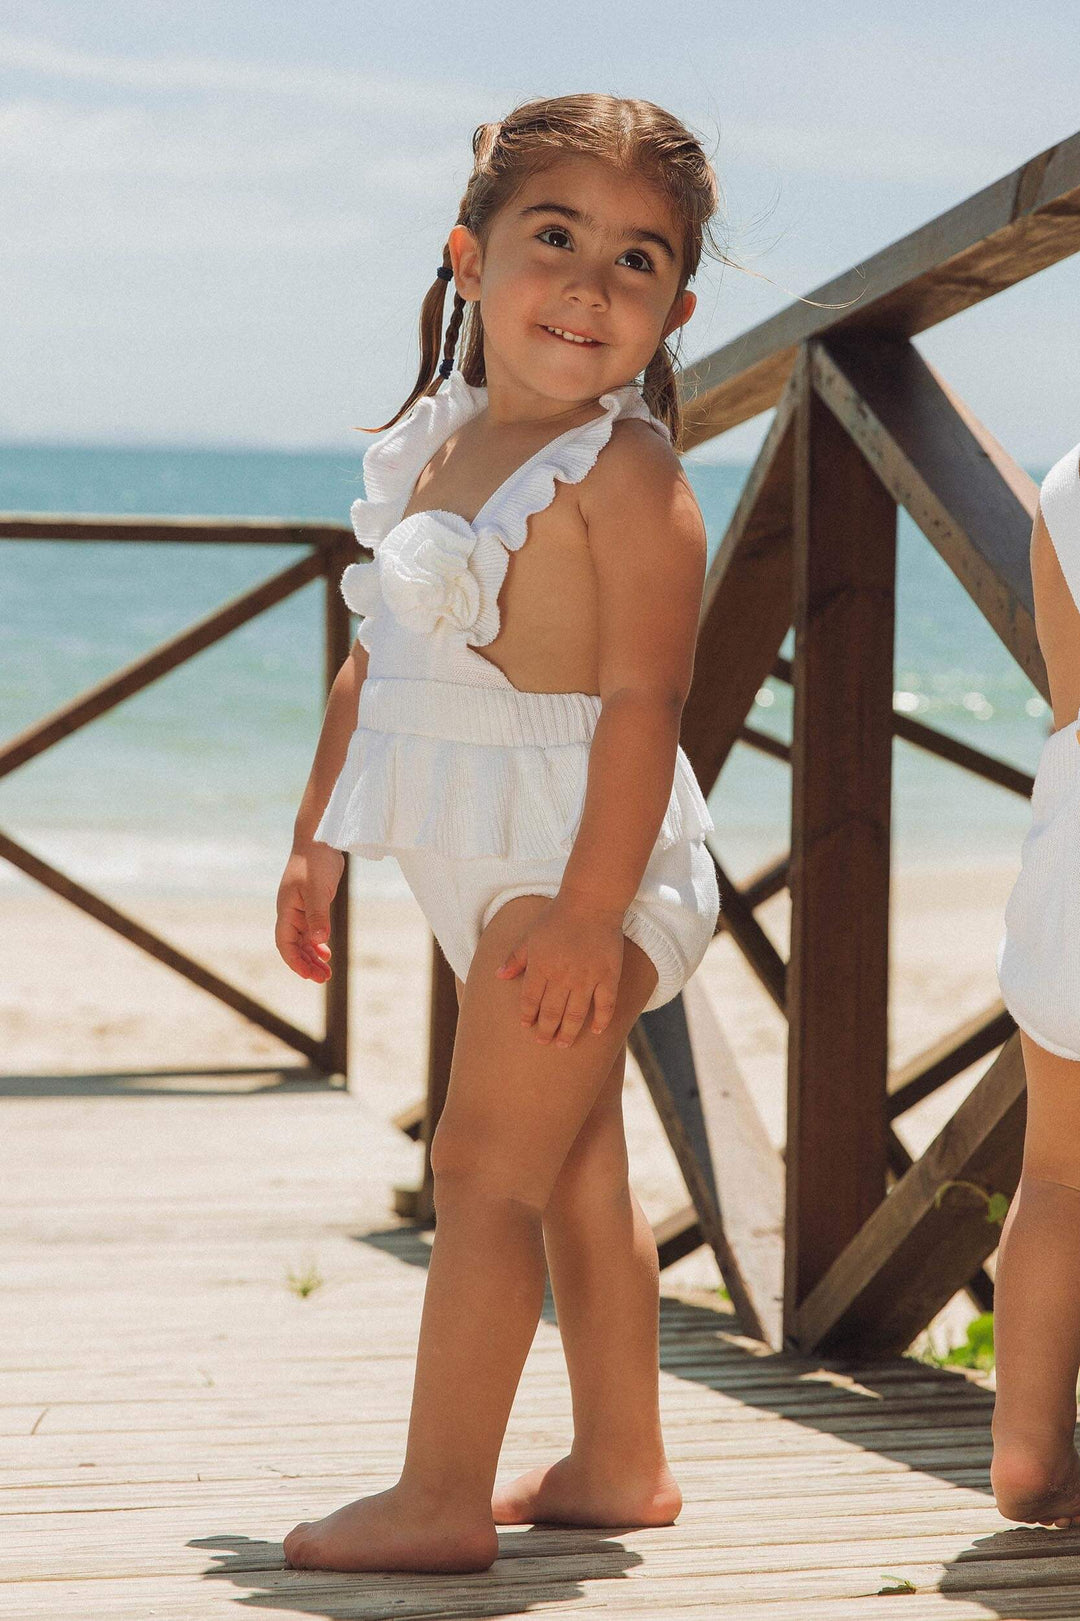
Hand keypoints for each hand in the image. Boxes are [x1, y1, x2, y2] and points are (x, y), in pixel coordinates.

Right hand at [275, 840, 343, 981]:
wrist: (319, 840)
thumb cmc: (315, 862)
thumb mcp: (317, 889)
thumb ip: (318, 914)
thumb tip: (319, 941)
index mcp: (287, 910)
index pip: (284, 942)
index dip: (294, 961)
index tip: (308, 975)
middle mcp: (291, 912)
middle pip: (294, 946)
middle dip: (306, 964)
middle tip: (323, 979)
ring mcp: (301, 908)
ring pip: (303, 940)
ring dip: (313, 956)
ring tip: (326, 972)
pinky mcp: (312, 904)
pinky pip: (312, 930)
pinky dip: (318, 943)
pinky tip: (326, 952)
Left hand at [495, 892, 624, 1047]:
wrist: (591, 902)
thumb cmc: (557, 917)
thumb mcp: (530, 935)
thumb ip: (515, 958)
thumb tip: (498, 976)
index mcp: (541, 967)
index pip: (530, 1001)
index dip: (527, 1017)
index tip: (527, 1027)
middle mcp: (562, 977)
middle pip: (551, 1013)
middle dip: (546, 1031)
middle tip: (544, 1042)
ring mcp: (586, 978)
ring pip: (576, 1015)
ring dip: (568, 1032)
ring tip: (563, 1043)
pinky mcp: (608, 976)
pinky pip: (605, 1005)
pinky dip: (601, 1020)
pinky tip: (596, 1031)